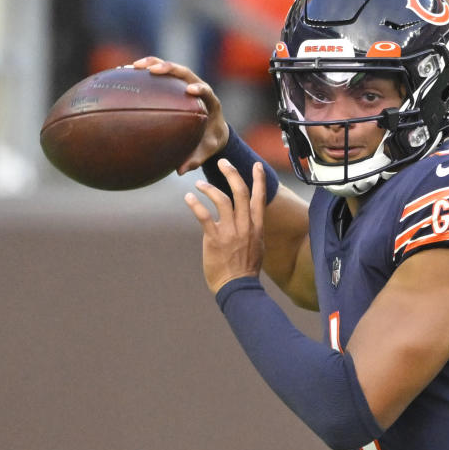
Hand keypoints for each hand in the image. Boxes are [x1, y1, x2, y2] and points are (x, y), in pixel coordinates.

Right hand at [132, 56, 229, 174]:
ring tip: (133, 67)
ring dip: (152, 64)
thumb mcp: (207, 151)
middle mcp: (198, 87)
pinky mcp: (174, 85)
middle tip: (153, 71)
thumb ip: (196, 159)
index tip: (190, 90)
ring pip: (170, 68)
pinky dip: (143, 73)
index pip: (206, 90)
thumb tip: (180, 171)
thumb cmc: (210, 141)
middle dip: (169, 68)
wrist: (213, 130)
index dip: (199, 88)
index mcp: (211, 102)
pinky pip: (159, 75)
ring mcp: (185, 83)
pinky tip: (124, 74)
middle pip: (185, 72)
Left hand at [184, 160, 265, 292]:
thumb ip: (252, 230)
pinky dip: (195, 204)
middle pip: (240, 191)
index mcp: (256, 227)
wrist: (238, 287)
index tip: (256, 165)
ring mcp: (230, 231)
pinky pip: (204, 215)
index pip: (259, 197)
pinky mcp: (214, 239)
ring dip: (209, 188)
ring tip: (199, 184)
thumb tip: (249, 220)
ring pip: (222, 199)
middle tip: (223, 162)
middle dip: (232, 173)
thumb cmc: (246, 269)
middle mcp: (245, 225)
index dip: (259, 179)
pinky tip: (189, 197)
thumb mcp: (257, 246)